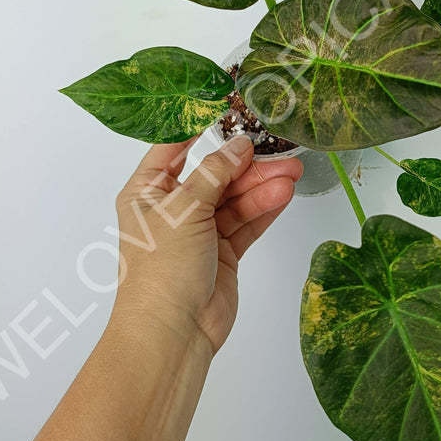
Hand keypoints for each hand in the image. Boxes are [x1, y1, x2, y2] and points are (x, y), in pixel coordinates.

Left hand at [111, 136, 302, 354]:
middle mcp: (171, 209)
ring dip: (262, 186)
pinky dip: (264, 209)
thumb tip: (239, 145)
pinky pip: (245, 223)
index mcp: (146, 192)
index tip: (228, 106)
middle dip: (246, 164)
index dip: (199, 126)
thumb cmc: (161, 268)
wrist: (172, 334)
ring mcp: (198, 232)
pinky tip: (284, 194)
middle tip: (280, 152)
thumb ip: (215, 173)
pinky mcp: (222, 253)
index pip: (173, 148)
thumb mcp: (184, 210)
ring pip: (235, 199)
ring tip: (293, 173)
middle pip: (214, 174)